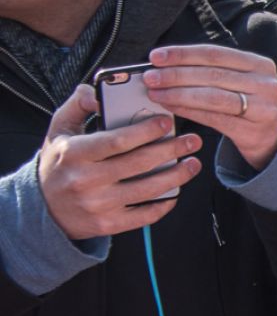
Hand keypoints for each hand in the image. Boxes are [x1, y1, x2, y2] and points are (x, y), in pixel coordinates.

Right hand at [37, 82, 201, 239]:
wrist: (44, 208)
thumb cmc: (58, 163)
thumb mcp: (59, 129)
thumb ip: (79, 104)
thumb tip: (97, 90)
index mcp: (73, 154)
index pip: (116, 141)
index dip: (146, 131)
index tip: (167, 122)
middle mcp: (85, 180)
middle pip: (139, 163)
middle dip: (172, 150)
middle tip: (192, 141)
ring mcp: (98, 205)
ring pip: (148, 189)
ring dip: (177, 176)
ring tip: (193, 164)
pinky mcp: (108, 224)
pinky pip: (145, 215)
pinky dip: (165, 203)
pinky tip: (176, 191)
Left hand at [144, 43, 276, 170]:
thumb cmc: (250, 103)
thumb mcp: (242, 81)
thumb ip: (212, 71)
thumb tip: (165, 65)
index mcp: (261, 64)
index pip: (215, 54)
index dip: (183, 54)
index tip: (155, 57)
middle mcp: (266, 84)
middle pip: (212, 75)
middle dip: (176, 75)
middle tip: (150, 77)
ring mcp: (263, 108)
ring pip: (213, 97)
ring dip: (179, 94)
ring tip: (155, 93)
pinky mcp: (253, 131)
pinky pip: (214, 119)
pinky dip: (189, 112)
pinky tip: (171, 108)